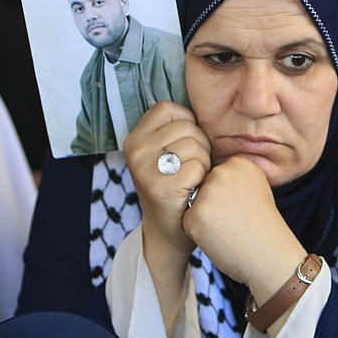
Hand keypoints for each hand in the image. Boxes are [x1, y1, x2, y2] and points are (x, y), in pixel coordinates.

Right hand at [125, 101, 210, 258]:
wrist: (168, 232)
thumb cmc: (175, 186)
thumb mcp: (164, 154)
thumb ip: (173, 130)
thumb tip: (200, 105)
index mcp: (134, 138)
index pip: (168, 108)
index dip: (187, 121)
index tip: (186, 143)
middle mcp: (135, 151)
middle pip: (186, 127)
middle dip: (200, 145)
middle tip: (192, 167)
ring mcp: (145, 169)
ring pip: (194, 145)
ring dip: (203, 162)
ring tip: (193, 178)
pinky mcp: (160, 187)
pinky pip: (197, 166)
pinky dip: (202, 178)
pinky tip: (193, 189)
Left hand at [183, 157, 305, 304]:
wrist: (271, 256)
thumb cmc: (264, 228)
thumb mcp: (257, 190)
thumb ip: (235, 179)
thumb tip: (208, 178)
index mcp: (239, 164)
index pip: (216, 176)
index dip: (226, 198)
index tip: (243, 209)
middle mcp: (223, 172)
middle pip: (202, 188)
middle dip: (212, 206)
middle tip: (235, 221)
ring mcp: (209, 193)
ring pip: (193, 204)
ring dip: (205, 219)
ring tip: (228, 229)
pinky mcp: (197, 214)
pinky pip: (187, 222)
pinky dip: (199, 234)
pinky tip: (220, 239)